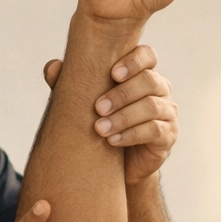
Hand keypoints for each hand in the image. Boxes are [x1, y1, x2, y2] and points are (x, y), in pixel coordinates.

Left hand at [44, 45, 176, 186]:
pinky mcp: (168, 136)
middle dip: (121, 94)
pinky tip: (112, 141)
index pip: (148, 56)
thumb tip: (52, 67)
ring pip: (150, 107)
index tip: (112, 74)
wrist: (119, 166)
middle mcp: (160, 90)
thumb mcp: (85, 103)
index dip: (134, 61)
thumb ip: (70, 83)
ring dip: (123, 117)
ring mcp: (168, 112)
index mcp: (143, 74)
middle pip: (149, 81)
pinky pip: (154, 130)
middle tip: (97, 108)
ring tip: (100, 129)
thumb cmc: (103, 125)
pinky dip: (131, 134)